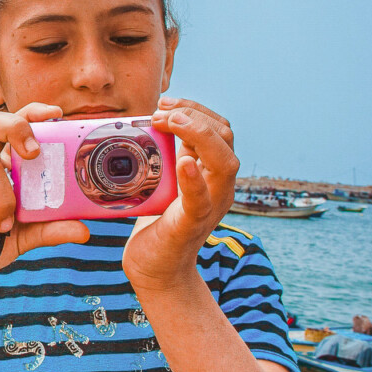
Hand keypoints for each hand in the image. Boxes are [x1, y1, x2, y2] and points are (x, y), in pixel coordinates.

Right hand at [0, 105, 88, 289]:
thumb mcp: (24, 236)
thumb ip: (49, 229)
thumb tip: (83, 230)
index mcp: (0, 167)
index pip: (13, 128)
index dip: (32, 114)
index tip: (56, 114)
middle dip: (16, 128)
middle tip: (34, 154)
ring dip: (2, 201)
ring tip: (2, 227)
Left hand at [123, 97, 237, 291]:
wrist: (155, 268)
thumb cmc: (156, 223)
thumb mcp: (163, 180)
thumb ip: (165, 154)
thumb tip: (146, 120)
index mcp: (210, 171)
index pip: (217, 127)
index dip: (194, 107)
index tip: (164, 102)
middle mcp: (218, 185)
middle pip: (225, 137)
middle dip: (194, 115)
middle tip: (160, 113)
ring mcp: (210, 205)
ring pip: (225, 163)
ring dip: (198, 134)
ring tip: (170, 123)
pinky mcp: (191, 225)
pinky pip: (201, 200)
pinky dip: (194, 180)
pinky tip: (183, 162)